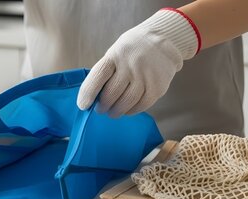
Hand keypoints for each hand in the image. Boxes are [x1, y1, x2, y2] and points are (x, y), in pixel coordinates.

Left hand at [77, 8, 199, 117]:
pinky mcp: (158, 86)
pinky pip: (141, 105)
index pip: (97, 77)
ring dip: (116, 111)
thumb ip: (105, 73)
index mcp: (115, 55)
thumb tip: (93, 98)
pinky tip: (127, 109)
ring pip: (125, 103)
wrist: (165, 38)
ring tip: (113, 112)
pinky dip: (131, 111)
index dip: (88, 94)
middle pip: (111, 94)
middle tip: (101, 109)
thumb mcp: (115, 53)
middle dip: (102, 106)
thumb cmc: (132, 50)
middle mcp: (130, 65)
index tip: (83, 105)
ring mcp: (145, 76)